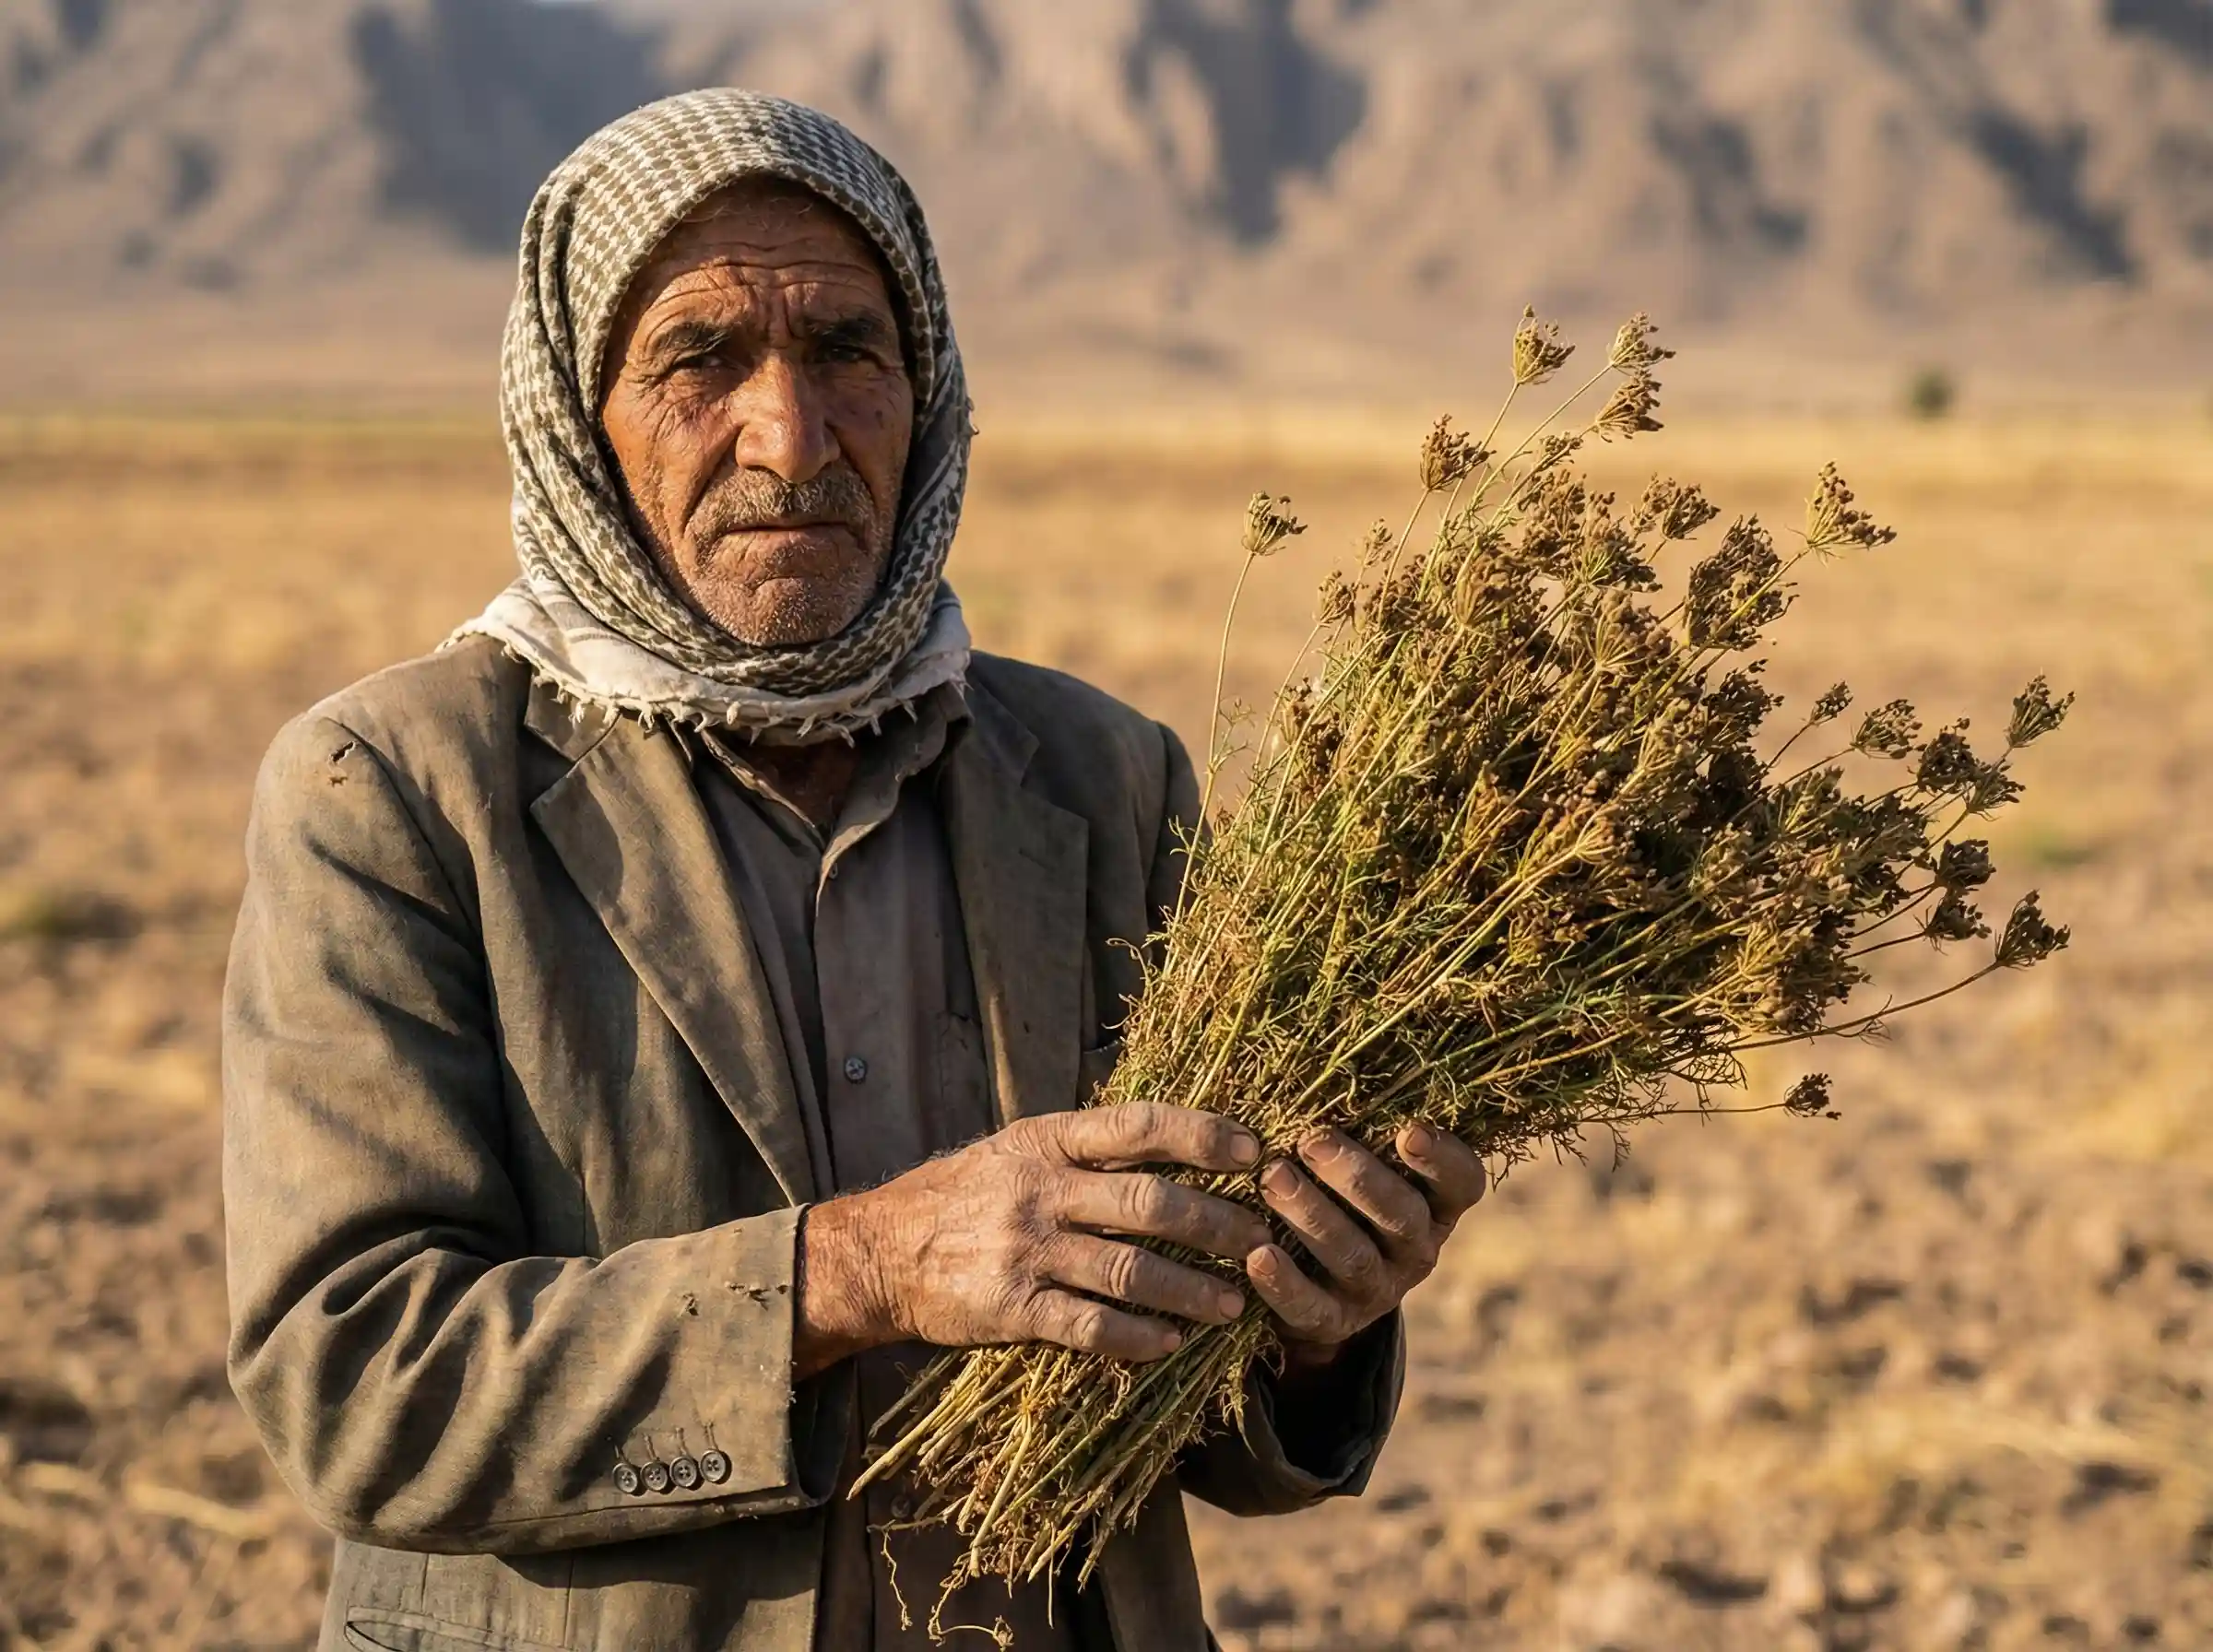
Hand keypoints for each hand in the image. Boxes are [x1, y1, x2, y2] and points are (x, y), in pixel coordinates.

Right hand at [795, 1104, 1273, 1376]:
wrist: (878, 1250)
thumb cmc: (962, 1193)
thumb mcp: (1017, 1146)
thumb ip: (1084, 1147)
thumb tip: (1172, 1139)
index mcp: (1047, 1140)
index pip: (1140, 1126)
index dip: (1203, 1135)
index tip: (1254, 1152)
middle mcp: (1041, 1189)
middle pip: (1150, 1204)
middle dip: (1218, 1226)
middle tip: (1262, 1243)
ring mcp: (1026, 1250)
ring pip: (1131, 1271)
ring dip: (1192, 1291)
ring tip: (1233, 1306)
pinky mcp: (1012, 1308)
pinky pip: (1089, 1327)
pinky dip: (1137, 1338)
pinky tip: (1170, 1344)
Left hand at [1245, 1122, 1487, 1369]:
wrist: (1315, 1281)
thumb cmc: (1340, 1190)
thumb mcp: (1363, 1160)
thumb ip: (1363, 1123)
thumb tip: (1335, 1048)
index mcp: (1436, 1203)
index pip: (1462, 1182)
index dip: (1442, 1158)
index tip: (1408, 1130)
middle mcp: (1417, 1249)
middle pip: (1401, 1217)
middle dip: (1356, 1177)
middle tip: (1310, 1139)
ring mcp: (1377, 1290)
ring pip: (1354, 1257)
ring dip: (1312, 1216)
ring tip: (1271, 1177)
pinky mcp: (1333, 1322)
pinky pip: (1311, 1308)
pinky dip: (1284, 1283)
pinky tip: (1256, 1255)